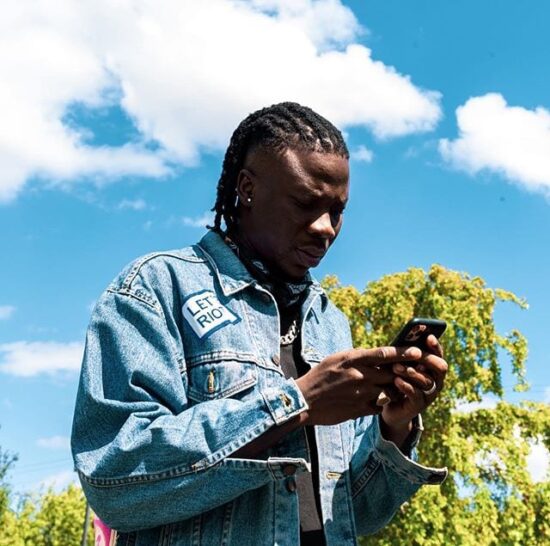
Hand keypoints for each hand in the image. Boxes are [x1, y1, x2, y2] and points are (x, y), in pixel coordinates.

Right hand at [295, 345, 423, 425]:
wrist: (305, 400)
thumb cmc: (319, 376)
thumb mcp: (336, 358)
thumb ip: (356, 356)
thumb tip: (373, 353)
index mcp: (353, 360)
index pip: (384, 354)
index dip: (404, 353)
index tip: (418, 352)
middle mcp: (360, 376)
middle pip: (392, 373)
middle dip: (405, 372)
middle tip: (416, 371)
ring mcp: (361, 394)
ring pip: (389, 390)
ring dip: (395, 388)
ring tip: (399, 386)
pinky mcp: (360, 410)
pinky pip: (380, 405)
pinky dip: (384, 402)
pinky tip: (382, 400)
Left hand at [381, 335, 447, 430]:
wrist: (388, 404)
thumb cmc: (394, 378)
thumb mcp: (398, 363)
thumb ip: (404, 355)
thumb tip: (403, 341)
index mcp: (432, 368)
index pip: (439, 355)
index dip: (435, 346)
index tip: (429, 336)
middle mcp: (436, 381)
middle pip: (439, 368)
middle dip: (426, 359)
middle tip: (413, 352)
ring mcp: (429, 394)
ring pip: (427, 381)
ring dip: (411, 372)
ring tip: (396, 367)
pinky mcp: (419, 406)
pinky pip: (416, 395)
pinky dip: (406, 386)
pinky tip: (396, 380)